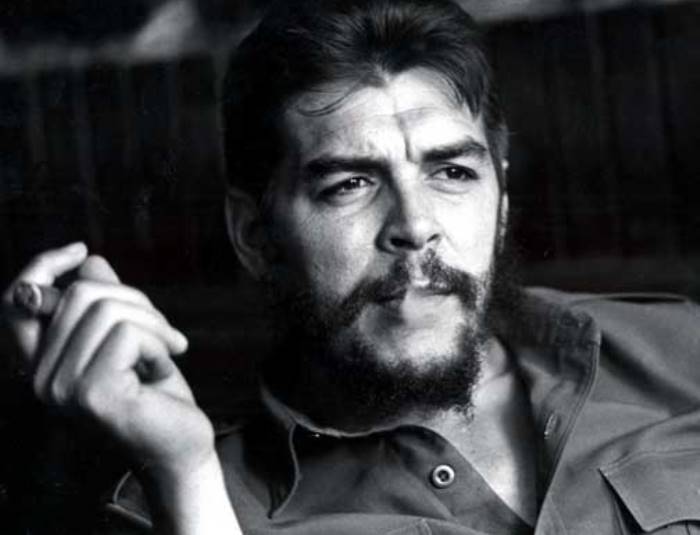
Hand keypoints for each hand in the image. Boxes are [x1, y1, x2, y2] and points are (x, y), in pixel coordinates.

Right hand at [1, 243, 214, 477]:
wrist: (181, 446)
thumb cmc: (156, 394)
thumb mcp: (130, 337)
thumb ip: (105, 302)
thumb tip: (90, 261)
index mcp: (42, 363)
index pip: (17, 301)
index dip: (43, 265)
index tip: (81, 251)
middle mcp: (40, 378)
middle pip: (81, 294)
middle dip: (136, 301)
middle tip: (165, 331)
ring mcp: (61, 389)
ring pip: (107, 309)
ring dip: (154, 323)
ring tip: (169, 348)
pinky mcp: (91, 394)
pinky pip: (128, 333)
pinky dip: (159, 341)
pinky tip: (166, 365)